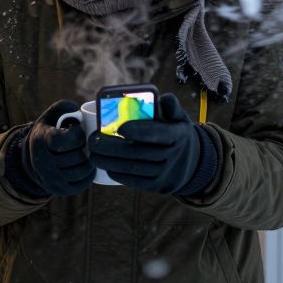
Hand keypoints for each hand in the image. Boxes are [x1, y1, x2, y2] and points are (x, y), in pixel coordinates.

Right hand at [7, 100, 94, 197]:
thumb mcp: (54, 114)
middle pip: (76, 157)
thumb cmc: (52, 129)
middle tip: (87, 143)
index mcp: (40, 140)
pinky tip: (89, 167)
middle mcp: (41, 162)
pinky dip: (89, 175)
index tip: (79, 130)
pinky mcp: (58, 190)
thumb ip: (67, 107)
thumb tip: (84, 116)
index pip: (63, 141)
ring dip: (90, 162)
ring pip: (80, 172)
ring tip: (90, 154)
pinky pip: (81, 184)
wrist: (35, 155)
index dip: (78, 135)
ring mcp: (49, 178)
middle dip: (86, 148)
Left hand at [88, 93, 218, 195]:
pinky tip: (105, 166)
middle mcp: (172, 155)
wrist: (189, 163)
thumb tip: (163, 98)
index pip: (157, 133)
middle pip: (138, 152)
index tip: (119, 127)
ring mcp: (164, 172)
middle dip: (112, 147)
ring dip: (109, 162)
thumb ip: (171, 106)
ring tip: (92, 154)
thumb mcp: (179, 118)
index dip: (139, 130)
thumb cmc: (176, 134)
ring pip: (133, 167)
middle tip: (92, 140)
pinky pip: (134, 181)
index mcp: (177, 135)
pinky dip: (118, 174)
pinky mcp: (155, 185)